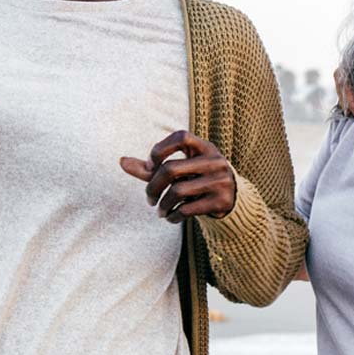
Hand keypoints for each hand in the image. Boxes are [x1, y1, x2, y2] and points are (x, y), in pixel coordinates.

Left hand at [120, 130, 234, 221]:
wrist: (232, 200)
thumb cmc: (197, 180)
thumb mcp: (179, 170)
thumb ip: (152, 167)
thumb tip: (121, 162)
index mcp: (205, 147)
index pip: (180, 136)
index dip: (160, 149)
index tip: (150, 166)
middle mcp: (215, 160)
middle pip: (171, 169)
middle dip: (152, 187)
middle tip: (148, 199)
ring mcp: (220, 180)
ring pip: (178, 191)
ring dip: (162, 204)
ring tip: (159, 210)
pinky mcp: (222, 201)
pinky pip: (188, 209)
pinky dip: (173, 216)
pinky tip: (170, 218)